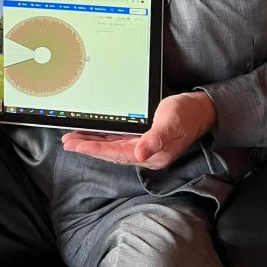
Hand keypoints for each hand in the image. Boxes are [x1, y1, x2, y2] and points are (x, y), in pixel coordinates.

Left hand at [61, 91, 215, 169]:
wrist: (200, 111)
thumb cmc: (186, 115)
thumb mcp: (171, 123)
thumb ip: (156, 139)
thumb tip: (140, 154)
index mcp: (151, 155)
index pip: (116, 154)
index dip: (95, 150)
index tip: (76, 145)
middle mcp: (144, 154)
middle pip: (110, 152)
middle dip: (88, 147)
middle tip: (67, 142)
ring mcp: (143, 147)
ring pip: (112, 147)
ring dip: (93, 143)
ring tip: (74, 138)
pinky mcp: (143, 139)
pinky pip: (118, 140)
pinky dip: (104, 137)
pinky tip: (94, 134)